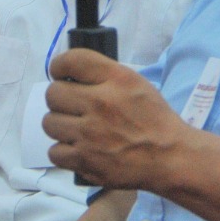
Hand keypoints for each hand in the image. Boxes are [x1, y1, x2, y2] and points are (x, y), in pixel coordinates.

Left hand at [42, 48, 194, 190]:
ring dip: (61, 127)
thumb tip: (67, 75)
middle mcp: (100, 103)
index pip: (71, 60)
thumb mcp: (134, 84)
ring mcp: (90, 134)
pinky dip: (65, 153)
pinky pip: (54, 152)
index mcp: (116, 80)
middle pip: (53, 94)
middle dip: (61, 100)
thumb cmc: (152, 119)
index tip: (62, 75)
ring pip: (49, 123)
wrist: (170, 158)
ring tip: (78, 131)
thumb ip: (102, 75)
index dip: (60, 67)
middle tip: (74, 108)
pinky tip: (80, 149)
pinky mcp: (85, 160)